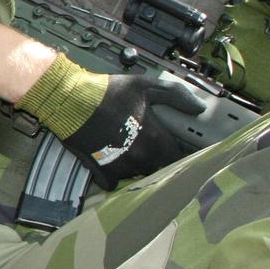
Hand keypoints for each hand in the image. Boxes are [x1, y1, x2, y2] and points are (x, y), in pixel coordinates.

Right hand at [34, 63, 205, 187]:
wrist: (70, 101)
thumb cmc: (107, 92)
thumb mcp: (144, 85)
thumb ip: (175, 95)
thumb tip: (199, 107)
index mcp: (154, 139)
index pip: (179, 158)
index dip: (180, 154)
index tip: (178, 149)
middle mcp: (141, 158)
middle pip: (161, 170)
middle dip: (160, 161)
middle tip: (153, 149)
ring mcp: (121, 167)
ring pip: (139, 176)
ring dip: (139, 167)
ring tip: (132, 152)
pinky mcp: (102, 172)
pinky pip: (114, 183)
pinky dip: (115, 176)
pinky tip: (113, 161)